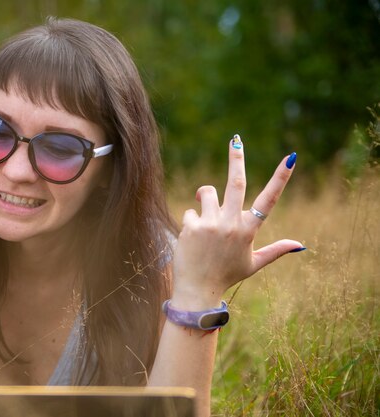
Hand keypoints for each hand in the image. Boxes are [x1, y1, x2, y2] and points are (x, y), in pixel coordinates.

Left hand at [171, 136, 302, 308]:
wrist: (197, 289)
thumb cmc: (226, 275)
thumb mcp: (253, 264)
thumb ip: (275, 250)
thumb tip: (300, 245)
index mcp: (249, 230)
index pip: (269, 200)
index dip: (281, 178)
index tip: (291, 158)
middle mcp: (232, 224)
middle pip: (236, 182)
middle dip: (236, 158)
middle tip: (236, 140)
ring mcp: (211, 224)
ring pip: (206, 193)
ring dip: (204, 199)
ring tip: (205, 220)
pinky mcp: (191, 226)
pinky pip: (190, 211)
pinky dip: (191, 221)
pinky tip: (191, 239)